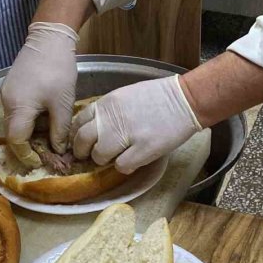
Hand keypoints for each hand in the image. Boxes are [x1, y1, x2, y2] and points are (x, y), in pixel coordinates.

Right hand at [1, 22, 77, 165]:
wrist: (50, 38)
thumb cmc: (58, 70)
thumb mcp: (63, 104)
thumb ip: (59, 131)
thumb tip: (58, 151)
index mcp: (17, 107)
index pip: (17, 140)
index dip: (28, 155)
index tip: (42, 161)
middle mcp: (6, 102)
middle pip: (14, 132)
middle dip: (30, 145)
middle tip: (49, 152)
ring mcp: (7, 94)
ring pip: (16, 122)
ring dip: (32, 132)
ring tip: (51, 135)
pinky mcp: (12, 87)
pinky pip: (18, 111)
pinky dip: (30, 120)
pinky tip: (46, 118)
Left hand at [71, 75, 201, 173]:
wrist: (185, 100)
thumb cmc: (158, 97)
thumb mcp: (125, 96)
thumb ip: (108, 111)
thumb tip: (94, 129)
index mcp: (107, 103)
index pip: (78, 121)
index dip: (77, 135)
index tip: (82, 142)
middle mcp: (111, 118)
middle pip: (83, 140)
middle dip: (83, 151)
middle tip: (90, 156)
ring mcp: (126, 134)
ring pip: (100, 156)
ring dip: (105, 160)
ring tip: (116, 156)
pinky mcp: (142, 149)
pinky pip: (121, 166)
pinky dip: (125, 166)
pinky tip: (133, 160)